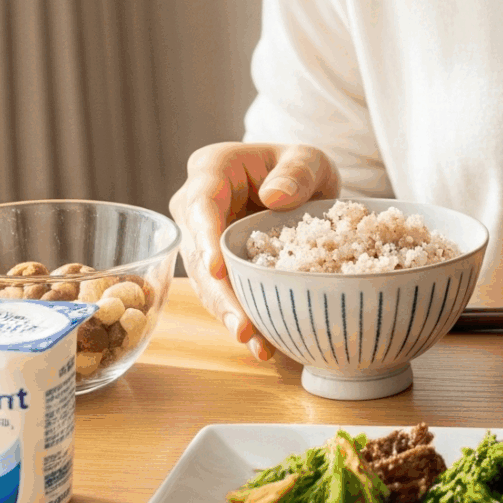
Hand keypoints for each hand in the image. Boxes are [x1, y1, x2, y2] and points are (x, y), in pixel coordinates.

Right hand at [168, 142, 340, 361]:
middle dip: (220, 293)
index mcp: (211, 171)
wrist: (298, 184)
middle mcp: (195, 208)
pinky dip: (242, 317)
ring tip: (256, 344)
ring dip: (230, 314)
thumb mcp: (307, 158)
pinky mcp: (218, 268)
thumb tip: (276, 197)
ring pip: (208, 283)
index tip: (217, 270)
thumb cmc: (298, 167)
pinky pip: (224, 294)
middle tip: (242, 326)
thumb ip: (297, 172)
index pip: (201, 204)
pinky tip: (262, 344)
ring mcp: (202, 240)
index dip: (206, 238)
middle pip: (198, 254)